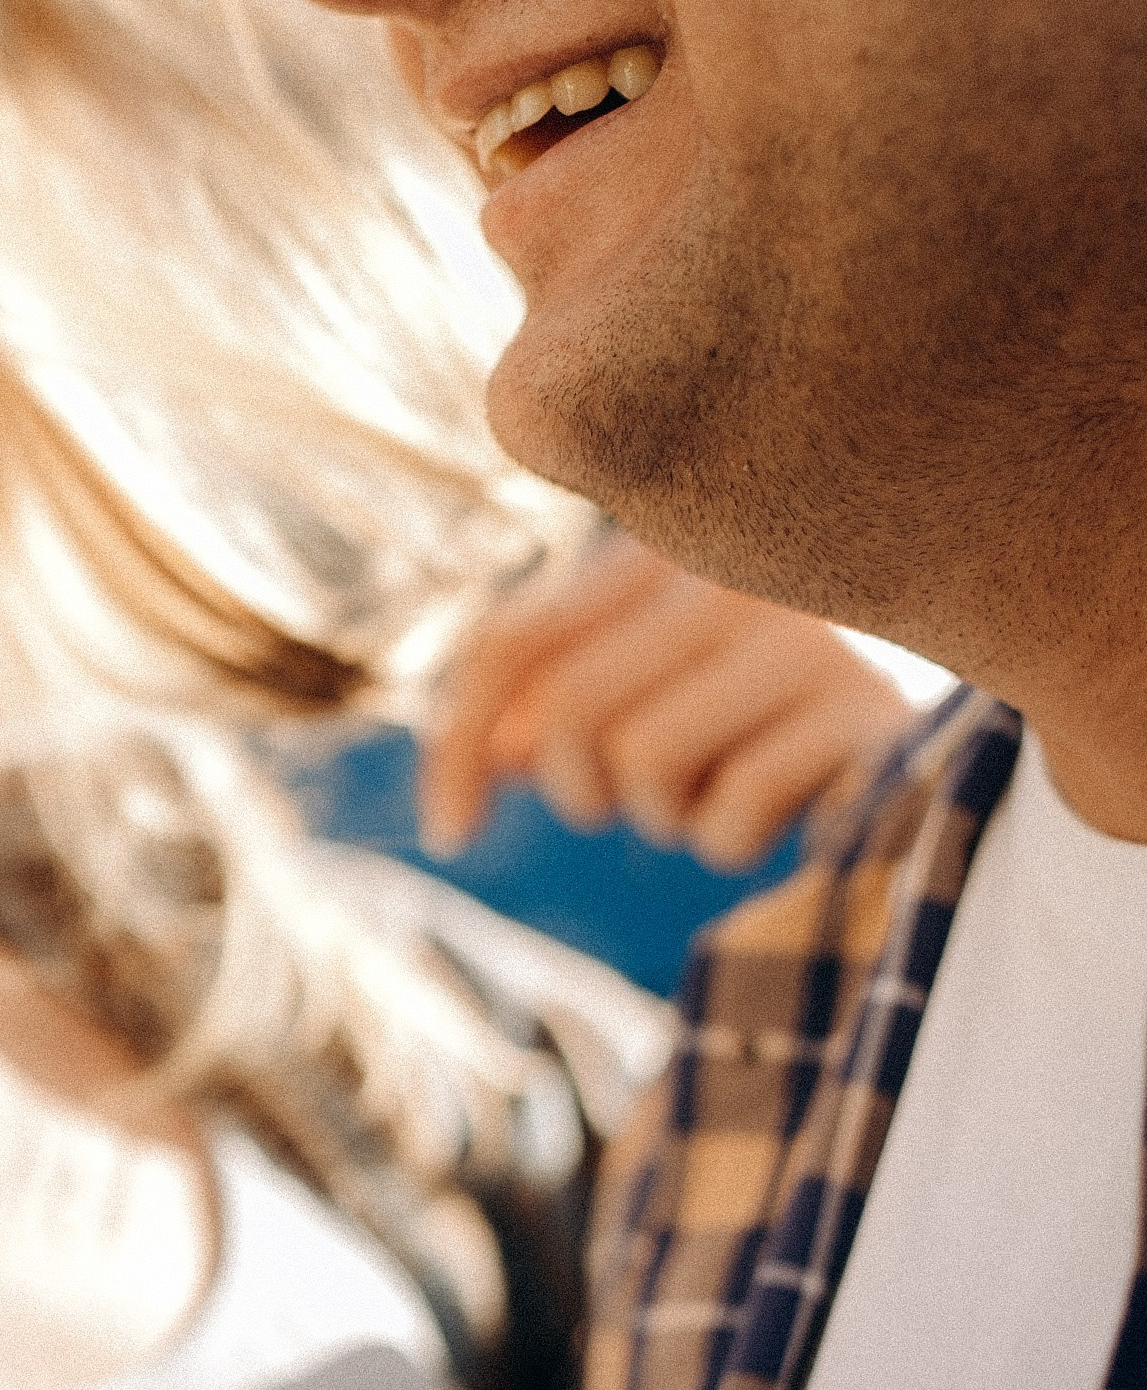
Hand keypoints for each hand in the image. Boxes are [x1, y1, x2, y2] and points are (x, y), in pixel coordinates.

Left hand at [417, 534, 920, 867]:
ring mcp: (801, 634)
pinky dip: (736, 841)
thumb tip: (497, 751)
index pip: (511, 645)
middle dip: (584, 793)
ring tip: (725, 787)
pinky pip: (731, 812)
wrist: (941, 699)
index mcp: (655, 549)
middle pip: (572, 716)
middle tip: (640, 802)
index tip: (448, 838)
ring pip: (643, 764)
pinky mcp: (861, 708)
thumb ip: (559, 700)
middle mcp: (726, 572)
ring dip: (669, 818)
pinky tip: (786, 807)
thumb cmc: (763, 703)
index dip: (456, 748)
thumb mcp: (651, 685)